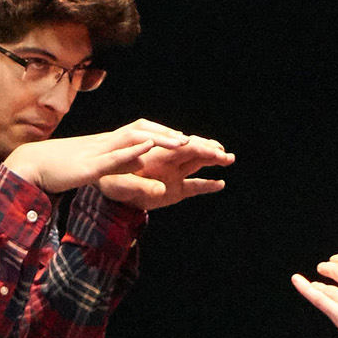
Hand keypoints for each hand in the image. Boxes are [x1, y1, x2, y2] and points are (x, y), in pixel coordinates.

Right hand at [4, 119, 189, 195]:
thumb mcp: (94, 171)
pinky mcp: (90, 165)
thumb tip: (136, 168)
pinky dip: (132, 150)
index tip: (189, 142)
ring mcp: (99, 152)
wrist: (30, 166)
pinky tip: (148, 147)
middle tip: (199, 143)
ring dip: (160, 139)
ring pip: (135, 139)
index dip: (167, 137)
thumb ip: (116, 170)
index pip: (143, 134)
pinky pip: (115, 155)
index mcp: (110, 145)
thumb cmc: (61, 170)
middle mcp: (108, 143)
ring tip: (184, 142)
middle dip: (173, 137)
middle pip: (146, 132)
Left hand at [97, 129, 232, 210]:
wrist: (108, 189)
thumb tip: (162, 191)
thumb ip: (139, 186)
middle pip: (192, 150)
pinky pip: (194, 186)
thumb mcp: (119, 184)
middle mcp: (167, 160)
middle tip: (223, 152)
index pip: (178, 147)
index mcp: (155, 153)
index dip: (192, 146)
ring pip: (197, 163)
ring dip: (213, 159)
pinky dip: (207, 185)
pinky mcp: (175, 190)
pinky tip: (220, 184)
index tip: (206, 148)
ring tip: (229, 158)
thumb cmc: (110, 181)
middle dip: (209, 149)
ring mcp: (173, 174)